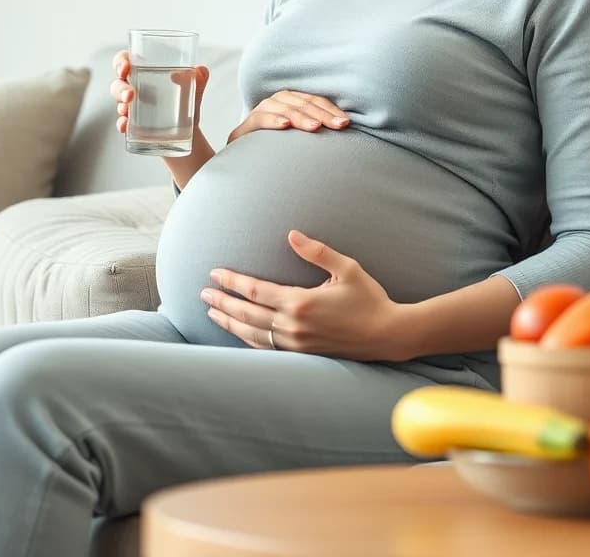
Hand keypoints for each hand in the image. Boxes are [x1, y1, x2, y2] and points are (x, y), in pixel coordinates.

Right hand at [110, 50, 210, 134]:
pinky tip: (126, 126)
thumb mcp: (195, 89)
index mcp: (145, 73)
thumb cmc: (187, 102)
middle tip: (130, 95)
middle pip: (118, 83)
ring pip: (118, 103)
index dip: (120, 62)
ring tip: (127, 110)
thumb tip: (200, 70)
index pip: (125, 61)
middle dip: (120, 88)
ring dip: (120, 105)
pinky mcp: (134, 126)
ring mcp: (132, 107)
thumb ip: (199, 78)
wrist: (190, 131)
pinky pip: (122, 123)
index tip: (125, 68)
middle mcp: (135, 88)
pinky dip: (122, 124)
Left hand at [201, 230, 400, 360]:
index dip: (232, 282)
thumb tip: (292, 234)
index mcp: (301, 303)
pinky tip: (239, 333)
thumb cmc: (370, 299)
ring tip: (212, 313)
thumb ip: (317, 251)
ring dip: (230, 322)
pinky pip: (266, 349)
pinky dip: (247, 340)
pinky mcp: (302, 355)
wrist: (387, 335)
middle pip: (246, 314)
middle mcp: (293, 326)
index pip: (255, 291)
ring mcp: (296, 344)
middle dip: (222, 302)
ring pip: (252, 334)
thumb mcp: (347, 268)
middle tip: (202, 294)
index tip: (214, 274)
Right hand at [226, 90, 350, 144]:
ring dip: (300, 116)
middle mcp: (276, 103)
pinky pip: (260, 119)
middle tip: (338, 125)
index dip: (329, 110)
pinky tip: (285, 125)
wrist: (244, 166)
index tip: (345, 123)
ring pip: (283, 107)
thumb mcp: (300, 143)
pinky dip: (273, 120)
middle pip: (301, 103)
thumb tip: (345, 132)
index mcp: (291, 103)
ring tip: (315, 127)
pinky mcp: (244, 128)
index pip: (313, 101)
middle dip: (322, 114)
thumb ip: (317, 134)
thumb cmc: (278, 154)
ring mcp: (260, 113)